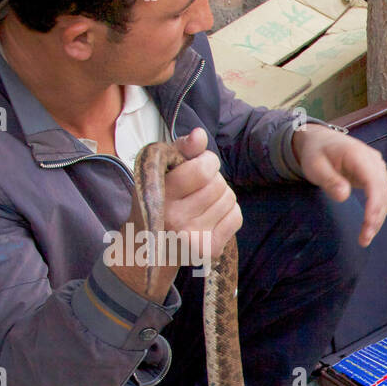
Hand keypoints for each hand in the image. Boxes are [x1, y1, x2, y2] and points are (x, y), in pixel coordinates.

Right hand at [115, 128, 241, 302]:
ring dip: (220, 195)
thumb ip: (180, 149)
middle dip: (213, 179)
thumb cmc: (157, 198)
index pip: (203, 170)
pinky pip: (236, 217)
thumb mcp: (159, 169)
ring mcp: (194, 239)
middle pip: (219, 184)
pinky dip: (228, 211)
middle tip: (197, 186)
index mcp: (161, 196)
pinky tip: (210, 214)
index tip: (199, 163)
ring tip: (201, 201)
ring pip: (230, 199)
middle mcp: (176, 220)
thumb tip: (200, 134)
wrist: (150, 245)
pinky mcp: (209, 251)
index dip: (207, 161)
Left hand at [292, 124, 386, 246]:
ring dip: (378, 218)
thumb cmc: (316, 153)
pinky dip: (377, 212)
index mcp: (358, 155)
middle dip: (376, 217)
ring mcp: (378, 168)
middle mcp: (373, 161)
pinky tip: (369, 225)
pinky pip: (382, 196)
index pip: (374, 182)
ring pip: (385, 197)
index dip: (374, 204)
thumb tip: (344, 196)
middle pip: (383, 192)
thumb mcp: (315, 166)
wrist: (321, 140)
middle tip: (364, 239)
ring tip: (366, 237)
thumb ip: (329, 180)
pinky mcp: (377, 176)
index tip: (368, 223)